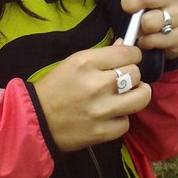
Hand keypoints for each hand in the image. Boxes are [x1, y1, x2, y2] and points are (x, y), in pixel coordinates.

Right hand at [34, 45, 150, 151]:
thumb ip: (102, 55)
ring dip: (137, 94)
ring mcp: (101, 110)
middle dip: (134, 74)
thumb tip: (125, 45)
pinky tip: (112, 114)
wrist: (38, 119)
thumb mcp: (74, 62)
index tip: (131, 58)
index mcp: (87, 62)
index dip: (134, 54)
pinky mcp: (103, 132)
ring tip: (130, 94)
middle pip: (136, 74)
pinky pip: (127, 122)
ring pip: (140, 98)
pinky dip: (122, 117)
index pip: (128, 53)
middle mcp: (97, 84)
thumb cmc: (56, 86)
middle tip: (126, 78)